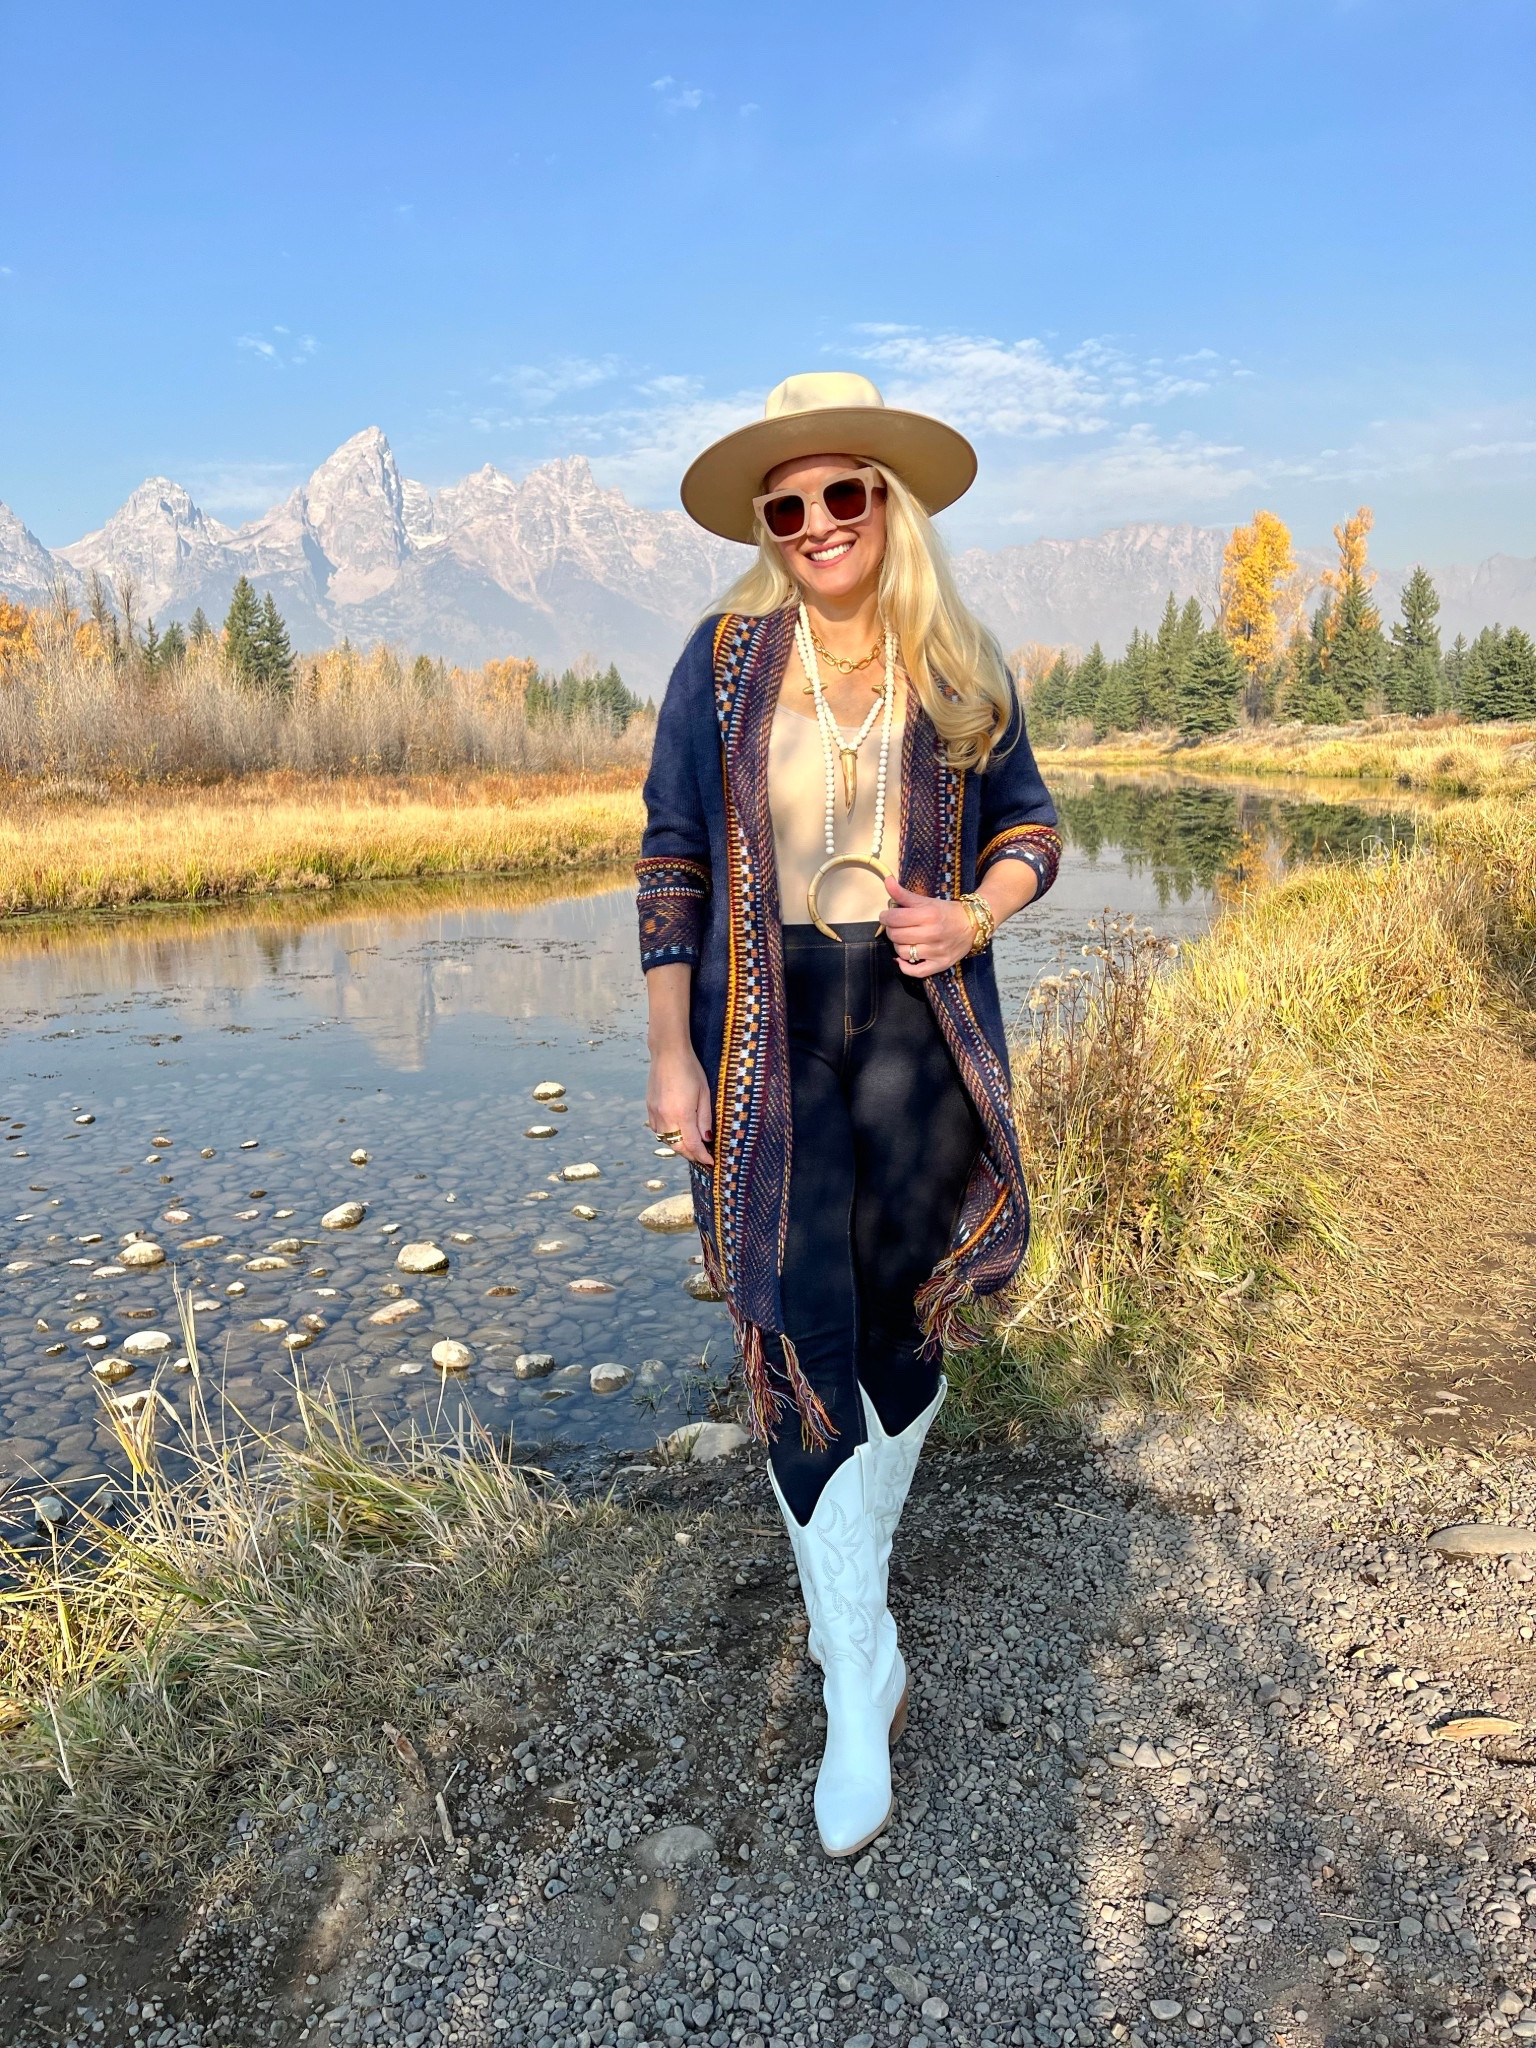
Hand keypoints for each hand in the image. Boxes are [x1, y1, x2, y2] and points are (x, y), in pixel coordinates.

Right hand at [646, 1044, 714, 1167]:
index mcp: (682, 1114)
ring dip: (678, 1146)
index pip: (693, 1144)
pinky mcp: (649, 1107)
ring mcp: (655, 1113)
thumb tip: (707, 1139)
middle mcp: (666, 1117)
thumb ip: (705, 1118)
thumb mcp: (704, 1093)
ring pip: (666, 1140)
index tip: (710, 1162)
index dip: (702, 1156)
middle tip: (702, 1157)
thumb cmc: (690, 1069)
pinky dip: (667, 1136)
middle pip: (677, 1146)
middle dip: (690, 1154)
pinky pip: (658, 1130)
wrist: (667, 1053)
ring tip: (691, 1147)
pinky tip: (676, 1133)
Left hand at [882, 876, 974, 977]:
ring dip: (898, 946)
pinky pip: (916, 972)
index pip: (895, 918)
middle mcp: (932, 934)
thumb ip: (903, 893)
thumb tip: (887, 880)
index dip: (886, 917)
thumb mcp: (926, 901)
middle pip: (896, 936)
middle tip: (895, 927)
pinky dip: (905, 967)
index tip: (886, 916)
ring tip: (903, 940)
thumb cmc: (946, 912)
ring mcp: (937, 951)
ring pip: (903, 953)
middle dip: (891, 930)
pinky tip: (903, 959)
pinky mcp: (940, 964)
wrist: (973, 925)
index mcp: (928, 915)